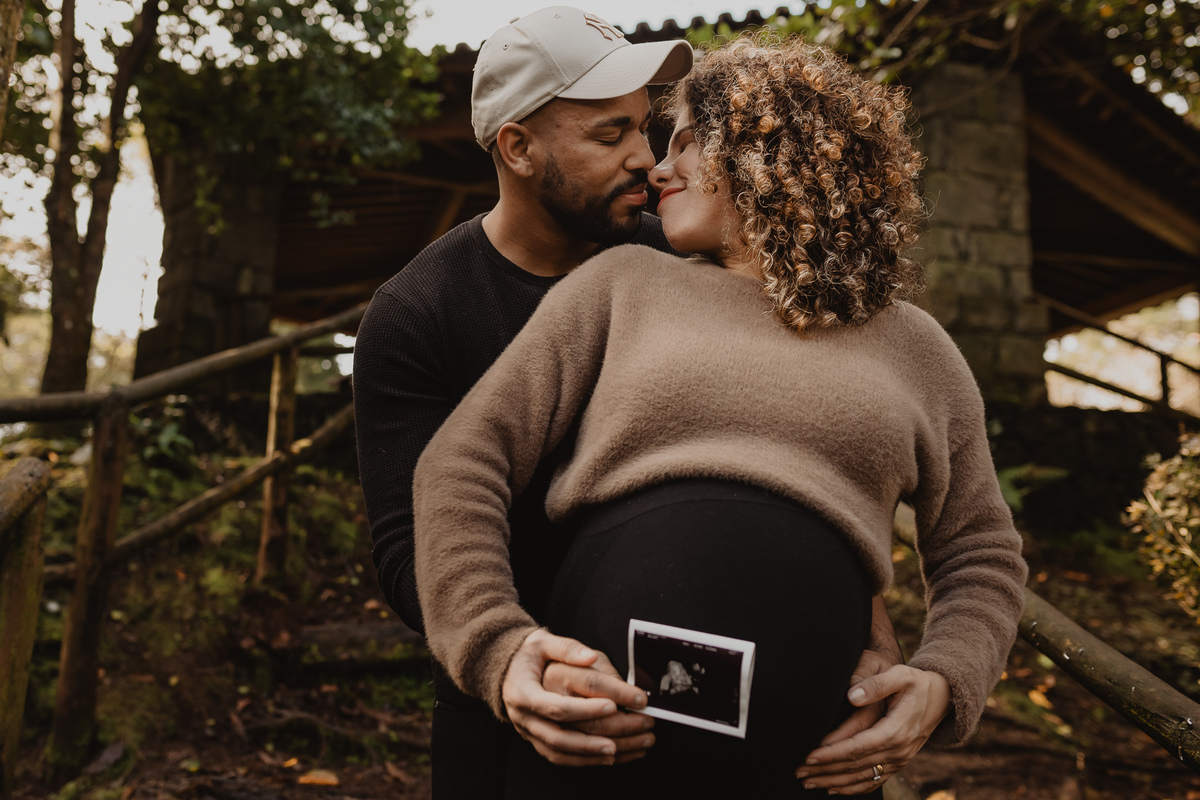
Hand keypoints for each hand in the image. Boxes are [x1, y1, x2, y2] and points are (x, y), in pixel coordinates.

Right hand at [501, 629, 649, 766]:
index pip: (560, 706)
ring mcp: (530, 732)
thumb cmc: (529, 654)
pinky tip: (615, 756)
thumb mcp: (543, 641)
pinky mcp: (538, 741)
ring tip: (635, 745)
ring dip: (600, 752)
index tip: (621, 704)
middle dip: (607, 731)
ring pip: (565, 751)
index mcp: (524, 691)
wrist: (505, 669)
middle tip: (641, 724)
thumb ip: (568, 648)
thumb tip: (590, 657)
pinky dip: (588, 761)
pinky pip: (562, 758)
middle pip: (565, 734)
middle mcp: (525, 717)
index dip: (590, 708)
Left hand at [795, 664, 950, 794]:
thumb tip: (852, 695)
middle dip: (825, 770)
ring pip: (862, 778)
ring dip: (833, 781)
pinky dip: (852, 788)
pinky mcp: (898, 763)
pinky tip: (832, 787)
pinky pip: (874, 781)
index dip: (832, 753)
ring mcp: (899, 760)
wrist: (943, 697)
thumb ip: (876, 683)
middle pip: (856, 766)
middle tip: (798, 771)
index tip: (809, 755)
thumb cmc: (916, 683)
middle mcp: (898, 751)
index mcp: (895, 730)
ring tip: (808, 781)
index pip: (857, 747)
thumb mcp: (901, 675)